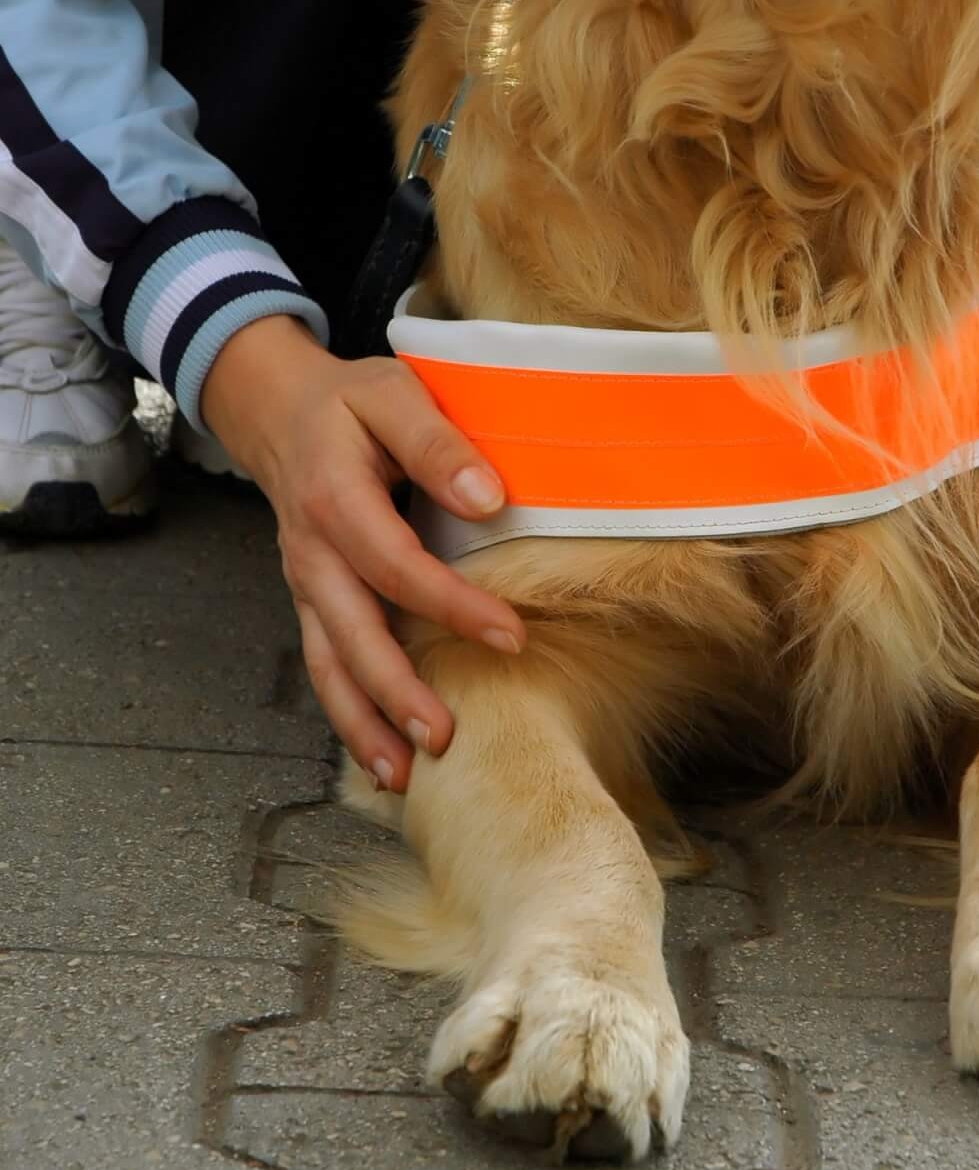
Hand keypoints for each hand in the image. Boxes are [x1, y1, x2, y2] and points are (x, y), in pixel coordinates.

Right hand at [201, 314, 523, 789]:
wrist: (277, 411)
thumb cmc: (346, 403)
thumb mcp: (391, 394)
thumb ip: (437, 443)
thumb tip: (487, 498)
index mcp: (333, 498)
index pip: (396, 566)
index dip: (452, 606)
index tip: (510, 634)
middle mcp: (312, 553)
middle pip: (351, 635)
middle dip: (396, 692)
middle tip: (447, 735)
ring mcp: (307, 584)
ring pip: (328, 665)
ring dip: (363, 723)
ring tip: (405, 775)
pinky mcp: (313, 601)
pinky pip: (324, 665)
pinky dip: (348, 715)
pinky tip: (382, 755)